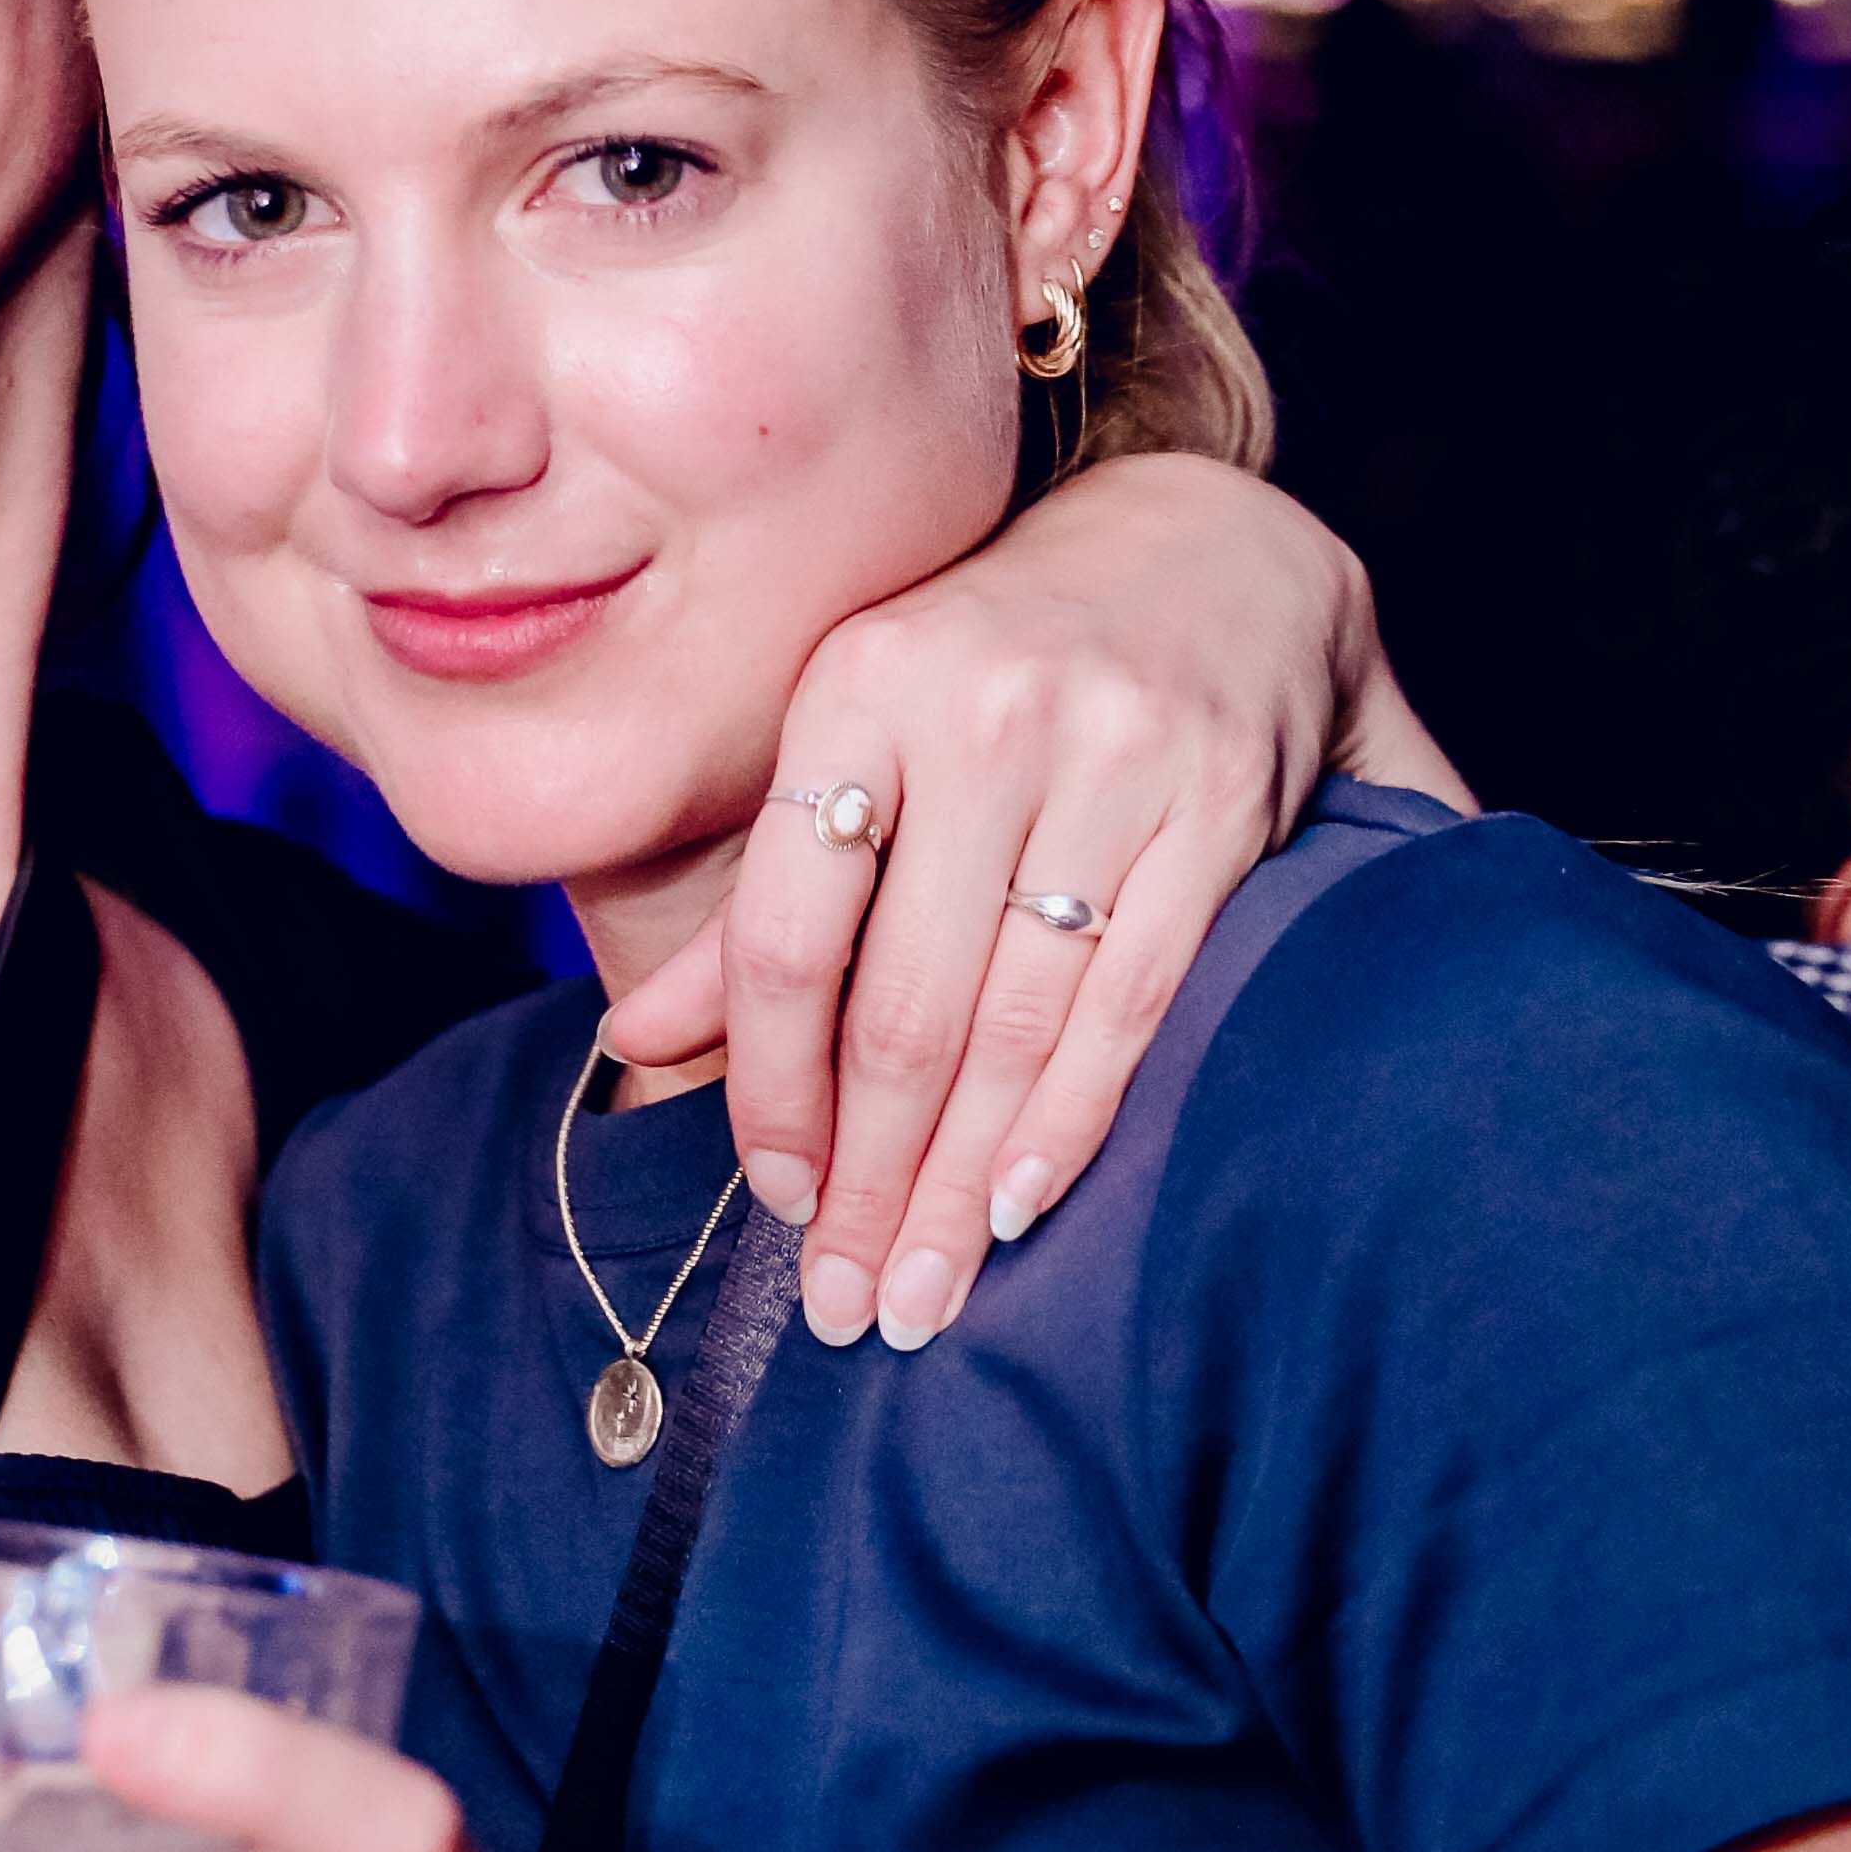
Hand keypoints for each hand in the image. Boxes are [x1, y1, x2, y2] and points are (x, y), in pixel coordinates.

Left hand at [604, 458, 1460, 1353]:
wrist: (1203, 547)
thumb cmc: (987, 665)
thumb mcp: (851, 735)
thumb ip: (749, 897)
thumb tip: (630, 1045)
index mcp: (860, 686)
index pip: (785, 934)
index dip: (768, 1087)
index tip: (777, 1200)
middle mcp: (982, 713)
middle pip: (903, 1003)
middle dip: (870, 1176)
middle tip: (848, 1304)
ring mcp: (1113, 756)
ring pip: (1016, 1019)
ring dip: (962, 1181)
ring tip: (925, 1289)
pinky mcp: (1220, 801)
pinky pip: (1135, 995)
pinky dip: (1074, 1115)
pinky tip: (1024, 1204)